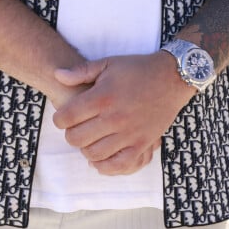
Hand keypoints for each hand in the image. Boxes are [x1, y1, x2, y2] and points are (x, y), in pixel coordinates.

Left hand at [52, 52, 194, 175]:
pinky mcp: (142, 144)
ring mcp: (128, 133)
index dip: (59, 118)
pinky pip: (117, 165)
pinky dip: (104, 165)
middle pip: (76, 138)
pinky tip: (100, 156)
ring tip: (89, 138)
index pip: (67, 117)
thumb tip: (57, 75)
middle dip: (70, 133)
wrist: (171, 77)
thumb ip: (81, 71)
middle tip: (75, 126)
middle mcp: (114, 117)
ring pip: (93, 154)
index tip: (63, 116)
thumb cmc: (137, 69)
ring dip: (85, 148)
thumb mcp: (108, 63)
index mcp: (103, 96)